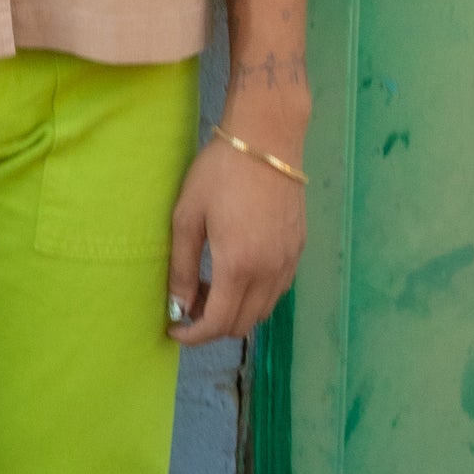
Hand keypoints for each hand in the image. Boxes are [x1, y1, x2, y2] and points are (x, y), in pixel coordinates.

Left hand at [165, 131, 304, 347]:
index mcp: (238, 265)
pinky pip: (277, 290)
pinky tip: (238, 269)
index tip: (175, 329)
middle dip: (212, 324)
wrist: (267, 138)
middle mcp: (269, 271)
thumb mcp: (187, 216)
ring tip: (212, 284)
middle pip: (242, 324)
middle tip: (190, 301)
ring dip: (235, 310)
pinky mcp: (298, 249)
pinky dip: (255, 294)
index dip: (194, 335)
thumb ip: (183, 267)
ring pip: (263, 310)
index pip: (218, 324)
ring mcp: (288, 261)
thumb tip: (179, 307)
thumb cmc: (220, 172)